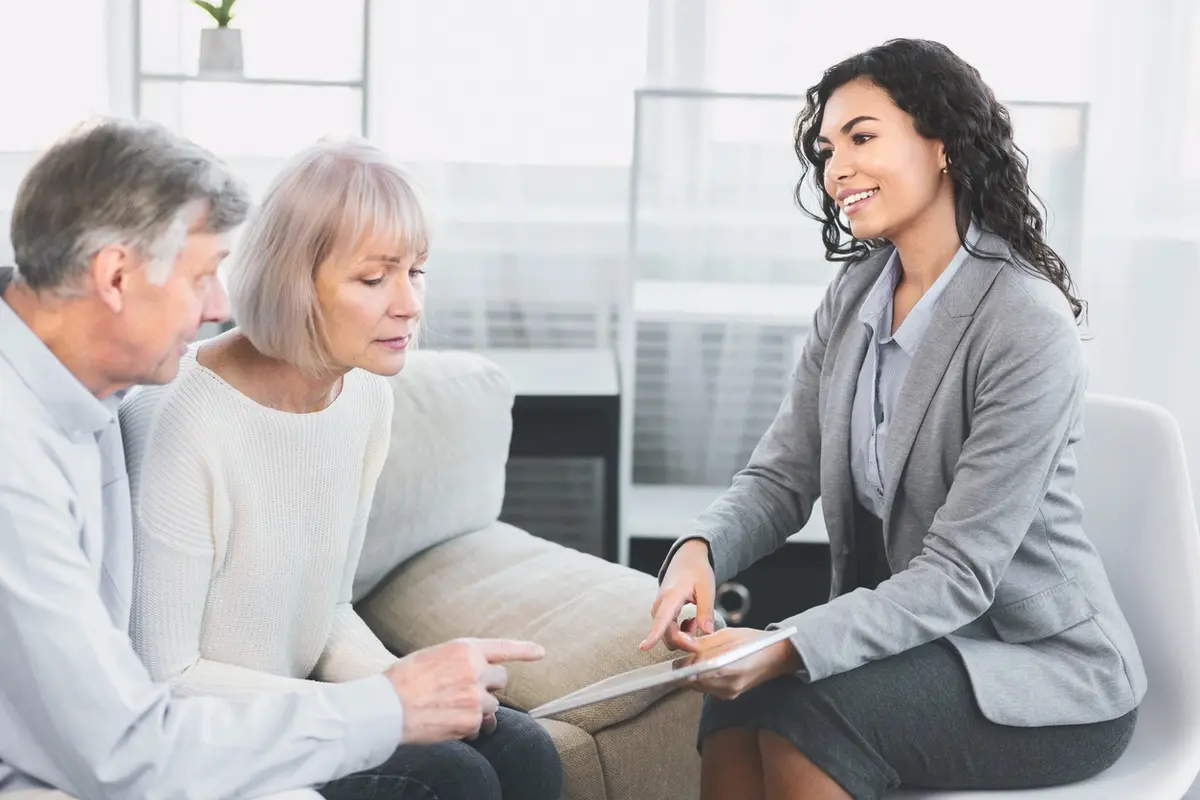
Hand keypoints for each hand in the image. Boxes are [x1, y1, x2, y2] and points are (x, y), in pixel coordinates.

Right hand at [385, 638, 544, 743]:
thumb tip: (476, 672)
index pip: (503, 647)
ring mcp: (475, 697)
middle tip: (469, 692)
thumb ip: (460, 660)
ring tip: (451, 709)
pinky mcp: (470, 721)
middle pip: (501, 679)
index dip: (525, 651)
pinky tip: (448, 723)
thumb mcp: (433, 655)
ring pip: (492, 706)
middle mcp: (475, 670)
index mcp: (464, 649)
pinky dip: (468, 728)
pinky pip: (479, 727)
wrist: (387, 707)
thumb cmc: (403, 680)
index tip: (540, 652)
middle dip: (490, 687)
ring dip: (478, 710)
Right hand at [641, 539, 716, 651]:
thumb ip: (706, 610)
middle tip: (703, 633)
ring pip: (668, 636)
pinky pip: (668, 632)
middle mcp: (660, 605)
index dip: (653, 635)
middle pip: (667, 634)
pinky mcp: (660, 614)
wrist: (687, 560)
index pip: (661, 619)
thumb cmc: (697, 572)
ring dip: (685, 636)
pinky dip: (682, 633)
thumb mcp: (707, 588)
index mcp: (671, 596)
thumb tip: (708, 632)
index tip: (644, 647)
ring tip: (696, 620)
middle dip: (685, 641)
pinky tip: (691, 621)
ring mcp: (658, 611)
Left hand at [684, 627, 800, 700]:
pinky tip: (709, 666)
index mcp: (731, 667)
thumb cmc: (754, 642)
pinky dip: (703, 678)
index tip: (680, 657)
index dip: (685, 664)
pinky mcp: (729, 696)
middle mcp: (730, 685)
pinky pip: (707, 688)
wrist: (777, 657)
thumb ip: (704, 642)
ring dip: (694, 673)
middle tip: (690, 653)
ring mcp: (729, 693)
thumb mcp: (728, 634)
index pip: (698, 671)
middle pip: (695, 681)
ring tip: (701, 658)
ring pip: (699, 686)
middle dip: (688, 668)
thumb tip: (683, 643)